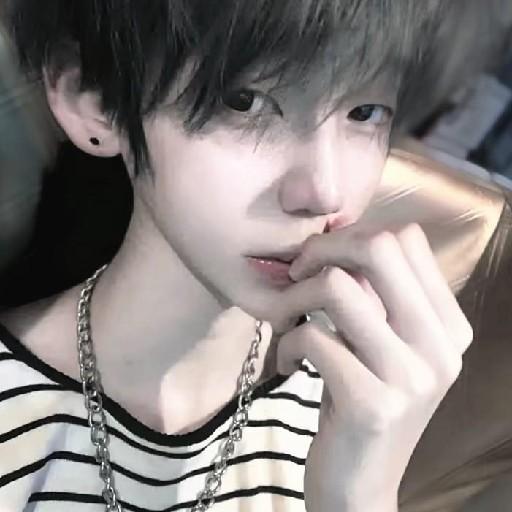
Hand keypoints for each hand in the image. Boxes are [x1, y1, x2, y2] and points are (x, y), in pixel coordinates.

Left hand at [271, 223, 473, 511]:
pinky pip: (310, 337)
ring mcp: (409, 376)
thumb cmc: (363, 402)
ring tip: (286, 322)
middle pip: (378, 247)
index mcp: (447, 324)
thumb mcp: (381, 346)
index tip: (323, 261)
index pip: (407, 238)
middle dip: (322, 249)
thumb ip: (375, 298)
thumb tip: (336, 240)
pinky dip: (285, 344)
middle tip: (297, 274)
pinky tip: (287, 364)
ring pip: (336, 286)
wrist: (361, 485)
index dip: (353, 236)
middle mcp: (440, 346)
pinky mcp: (371, 403)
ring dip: (294, 298)